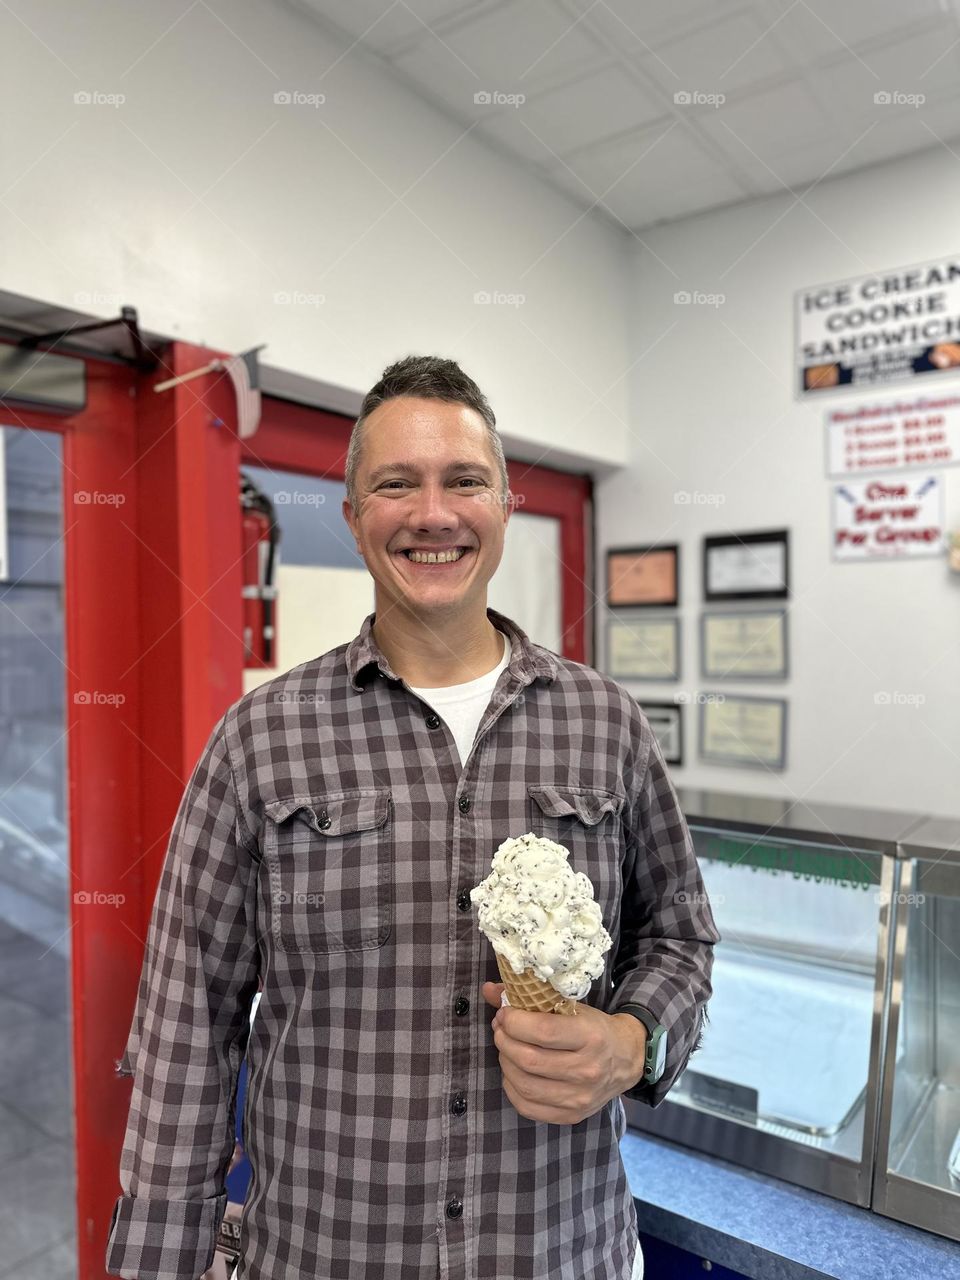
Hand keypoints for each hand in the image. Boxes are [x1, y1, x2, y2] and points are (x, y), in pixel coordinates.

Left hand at [481, 981, 646, 1124]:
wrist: (626, 1059)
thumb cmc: (595, 1028)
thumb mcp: (571, 1006)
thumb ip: (530, 998)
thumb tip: (488, 990)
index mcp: (591, 1037)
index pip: (542, 1031)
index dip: (514, 1021)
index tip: (505, 1013)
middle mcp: (588, 1070)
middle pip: (529, 1060)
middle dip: (505, 1040)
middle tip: (501, 1029)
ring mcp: (580, 1098)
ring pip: (525, 1085)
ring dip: (505, 1062)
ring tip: (506, 1047)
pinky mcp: (571, 1116)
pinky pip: (528, 1107)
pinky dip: (512, 1087)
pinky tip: (514, 1072)